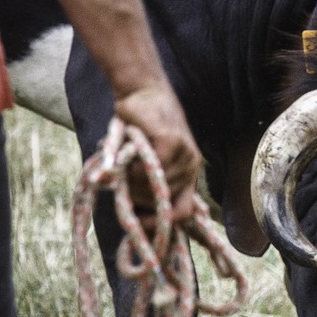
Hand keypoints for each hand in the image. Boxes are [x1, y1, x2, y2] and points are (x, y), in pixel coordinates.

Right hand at [113, 82, 202, 220]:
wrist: (140, 93)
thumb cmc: (138, 130)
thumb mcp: (143, 163)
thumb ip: (144, 187)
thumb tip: (136, 220)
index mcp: (187, 175)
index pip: (184, 212)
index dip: (160, 224)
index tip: (138, 223)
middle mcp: (191, 167)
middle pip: (162, 203)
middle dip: (138, 197)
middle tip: (125, 178)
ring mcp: (185, 155)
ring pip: (154, 187)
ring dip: (133, 180)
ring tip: (128, 160)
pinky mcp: (173, 142)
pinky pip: (149, 169)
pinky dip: (134, 165)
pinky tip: (131, 151)